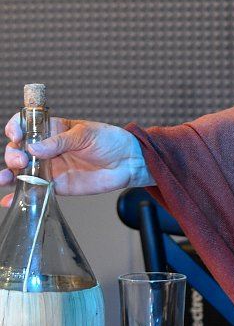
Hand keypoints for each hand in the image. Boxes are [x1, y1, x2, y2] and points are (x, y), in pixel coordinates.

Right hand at [1, 113, 152, 205]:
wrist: (128, 162)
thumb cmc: (110, 140)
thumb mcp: (85, 134)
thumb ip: (60, 141)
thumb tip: (34, 148)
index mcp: (54, 129)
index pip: (27, 125)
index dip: (16, 127)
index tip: (16, 134)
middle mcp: (48, 148)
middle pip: (20, 149)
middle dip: (13, 154)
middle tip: (21, 160)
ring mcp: (50, 167)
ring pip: (22, 171)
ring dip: (9, 174)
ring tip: (6, 178)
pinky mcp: (56, 185)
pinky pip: (35, 190)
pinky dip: (20, 196)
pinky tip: (8, 201)